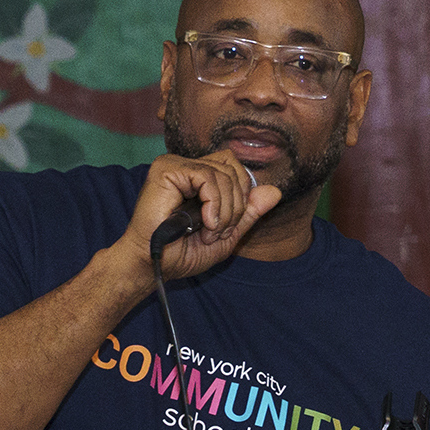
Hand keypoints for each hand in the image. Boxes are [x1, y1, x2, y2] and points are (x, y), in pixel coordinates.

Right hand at [120, 151, 280, 281]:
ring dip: (225, 210)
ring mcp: (176, 165)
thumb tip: (275, 191)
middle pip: (234, 169)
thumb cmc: (182, 252)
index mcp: (200, 178)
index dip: (242, 197)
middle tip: (218, 231)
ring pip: (223, 173)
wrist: (154, 264)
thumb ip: (249, 213)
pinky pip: (207, 176)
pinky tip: (204, 222)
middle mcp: (188, 167)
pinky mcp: (166, 169)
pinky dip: (213, 202)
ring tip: (209, 230)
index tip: (228, 226)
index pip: (236, 169)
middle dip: (236, 206)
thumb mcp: (227, 235)